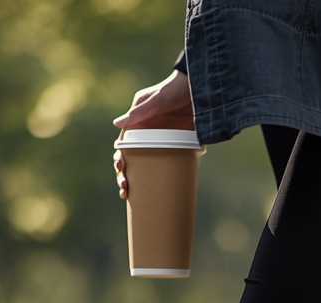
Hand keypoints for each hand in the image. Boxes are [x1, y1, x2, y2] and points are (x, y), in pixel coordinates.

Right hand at [112, 71, 193, 198]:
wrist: (203, 89)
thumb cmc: (177, 89)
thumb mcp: (159, 101)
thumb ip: (140, 113)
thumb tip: (116, 125)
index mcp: (138, 120)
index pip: (124, 143)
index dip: (120, 158)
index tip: (120, 171)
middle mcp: (147, 131)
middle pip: (132, 157)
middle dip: (125, 174)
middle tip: (124, 190)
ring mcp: (162, 139)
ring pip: (147, 163)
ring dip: (139, 180)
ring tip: (131, 195)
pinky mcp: (177, 143)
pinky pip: (166, 161)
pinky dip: (161, 175)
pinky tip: (157, 190)